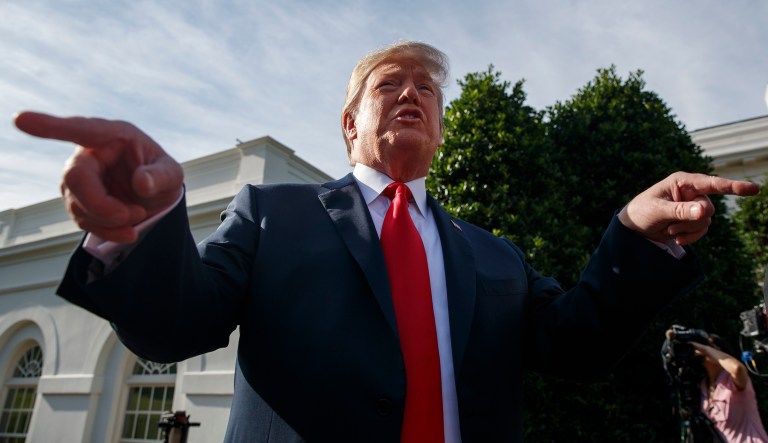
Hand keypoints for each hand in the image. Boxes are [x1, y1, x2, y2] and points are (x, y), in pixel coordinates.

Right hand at [14, 111, 183, 242]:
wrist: (155, 196)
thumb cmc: (161, 175)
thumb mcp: (172, 174)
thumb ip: (161, 176)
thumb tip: (141, 183)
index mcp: (112, 135)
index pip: (80, 129)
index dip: (50, 126)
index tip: (21, 119)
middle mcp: (89, 153)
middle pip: (76, 178)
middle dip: (103, 205)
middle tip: (134, 215)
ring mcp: (78, 176)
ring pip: (77, 203)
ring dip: (110, 220)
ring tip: (138, 217)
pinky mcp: (76, 199)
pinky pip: (82, 218)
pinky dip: (107, 230)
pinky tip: (127, 231)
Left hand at [618, 172, 758, 245]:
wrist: (634, 228)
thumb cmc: (641, 212)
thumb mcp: (658, 211)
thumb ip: (681, 210)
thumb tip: (705, 211)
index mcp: (682, 181)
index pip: (712, 183)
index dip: (733, 186)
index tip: (753, 189)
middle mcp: (691, 191)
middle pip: (708, 209)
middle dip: (690, 221)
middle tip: (669, 225)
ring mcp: (693, 206)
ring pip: (706, 221)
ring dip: (688, 230)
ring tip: (669, 230)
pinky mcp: (693, 219)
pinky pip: (703, 230)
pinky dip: (690, 237)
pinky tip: (675, 238)